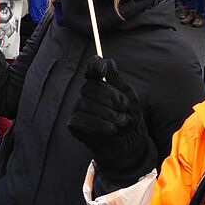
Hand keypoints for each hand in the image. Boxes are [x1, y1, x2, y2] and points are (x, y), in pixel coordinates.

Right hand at [68, 56, 155, 186]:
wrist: (129, 143)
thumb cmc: (129, 117)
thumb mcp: (128, 96)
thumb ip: (117, 79)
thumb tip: (107, 62)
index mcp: (101, 82)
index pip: (92, 67)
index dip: (95, 66)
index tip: (103, 71)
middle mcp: (87, 93)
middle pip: (91, 86)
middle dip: (112, 99)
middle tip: (125, 110)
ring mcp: (79, 108)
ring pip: (86, 104)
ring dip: (109, 115)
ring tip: (122, 123)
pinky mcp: (74, 124)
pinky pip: (81, 119)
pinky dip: (99, 125)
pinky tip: (111, 130)